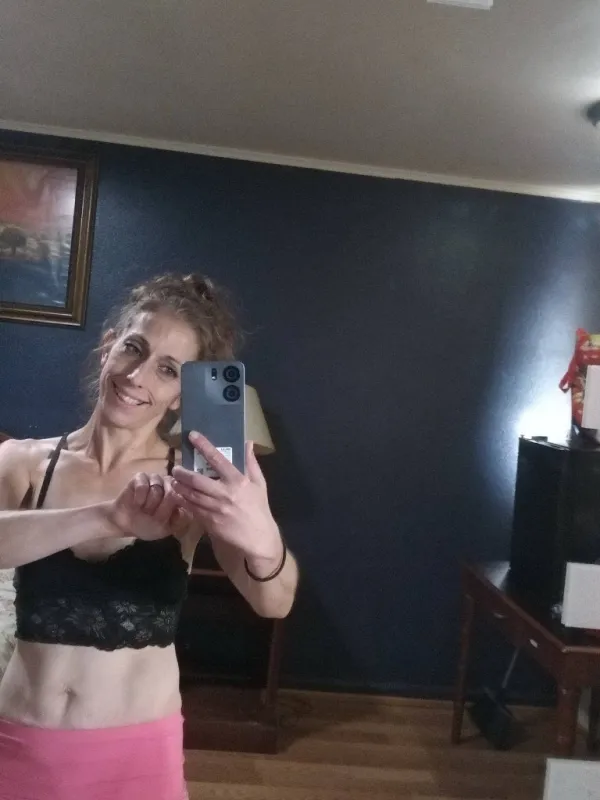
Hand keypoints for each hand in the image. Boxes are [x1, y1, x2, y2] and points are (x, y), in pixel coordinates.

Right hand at [109, 473, 191, 540]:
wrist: (125, 522)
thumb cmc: (147, 526)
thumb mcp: (165, 528)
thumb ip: (179, 519)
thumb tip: (188, 509)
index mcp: (179, 496)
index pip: (183, 499)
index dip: (172, 510)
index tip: (163, 518)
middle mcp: (170, 485)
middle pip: (171, 493)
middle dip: (158, 508)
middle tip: (150, 514)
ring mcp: (156, 479)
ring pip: (157, 489)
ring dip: (148, 504)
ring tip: (143, 509)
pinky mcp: (141, 477)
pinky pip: (143, 486)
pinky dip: (139, 498)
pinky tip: (137, 503)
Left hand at [171, 432, 281, 561]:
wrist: (258, 537)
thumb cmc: (258, 508)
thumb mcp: (259, 483)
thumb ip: (251, 463)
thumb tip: (247, 443)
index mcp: (237, 481)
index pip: (217, 459)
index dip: (204, 445)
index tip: (193, 435)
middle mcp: (224, 494)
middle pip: (197, 480)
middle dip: (182, 473)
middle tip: (175, 468)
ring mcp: (215, 509)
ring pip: (191, 495)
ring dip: (179, 487)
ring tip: (172, 481)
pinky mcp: (210, 522)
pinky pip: (192, 509)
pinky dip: (183, 501)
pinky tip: (178, 496)